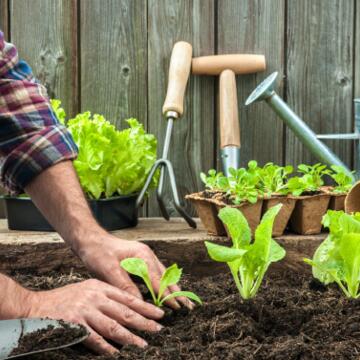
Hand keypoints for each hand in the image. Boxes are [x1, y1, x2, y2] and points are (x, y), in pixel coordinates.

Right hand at [26, 278, 163, 353]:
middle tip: (158, 329)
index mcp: (100, 287)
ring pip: (113, 326)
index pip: (127, 297)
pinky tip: (116, 353)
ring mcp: (85, 310)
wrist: (36, 306)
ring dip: (130, 337)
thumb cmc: (65, 299)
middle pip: (124, 312)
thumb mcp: (87, 289)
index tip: (158, 314)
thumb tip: (127, 307)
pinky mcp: (74, 324)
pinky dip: (107, 347)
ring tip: (143, 344)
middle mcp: (95, 297)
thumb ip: (105, 296)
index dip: (145, 307)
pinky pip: (94, 339)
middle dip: (144, 322)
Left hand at [77, 231, 192, 309]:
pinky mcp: (140, 260)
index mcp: (142, 256)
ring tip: (182, 300)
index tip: (177, 307)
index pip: (158, 280)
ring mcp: (145, 256)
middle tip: (188, 306)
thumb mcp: (109, 270)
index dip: (167, 295)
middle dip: (176, 292)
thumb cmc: (98, 253)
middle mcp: (147, 255)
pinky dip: (163, 283)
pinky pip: (156, 273)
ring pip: (163, 274)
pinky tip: (166, 291)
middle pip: (165, 276)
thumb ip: (125, 286)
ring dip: (172, 288)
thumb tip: (139, 303)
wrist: (91, 240)